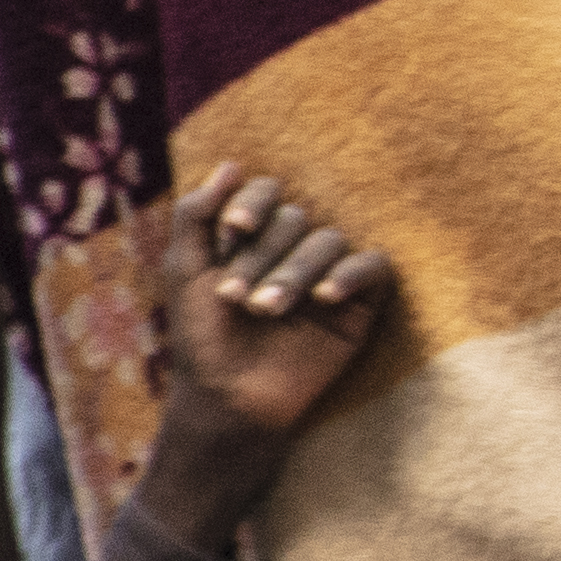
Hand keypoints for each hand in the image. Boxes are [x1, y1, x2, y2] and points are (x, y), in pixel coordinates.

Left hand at [151, 171, 386, 462]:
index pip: (267, 194)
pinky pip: (374, 267)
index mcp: (253, 237)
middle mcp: (291, 250)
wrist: (229, 396)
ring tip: (267, 311)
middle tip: (236, 298)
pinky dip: (351, 274)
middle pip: (294, 219)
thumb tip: (231, 165)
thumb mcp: (186, 270)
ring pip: (328, 241)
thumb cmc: (202, 335)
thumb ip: (197, 214)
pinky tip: (325, 297)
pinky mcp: (359, 304)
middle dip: (263, 255)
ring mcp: (326, 274)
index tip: (233, 230)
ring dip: (295, 272)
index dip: (254, 203)